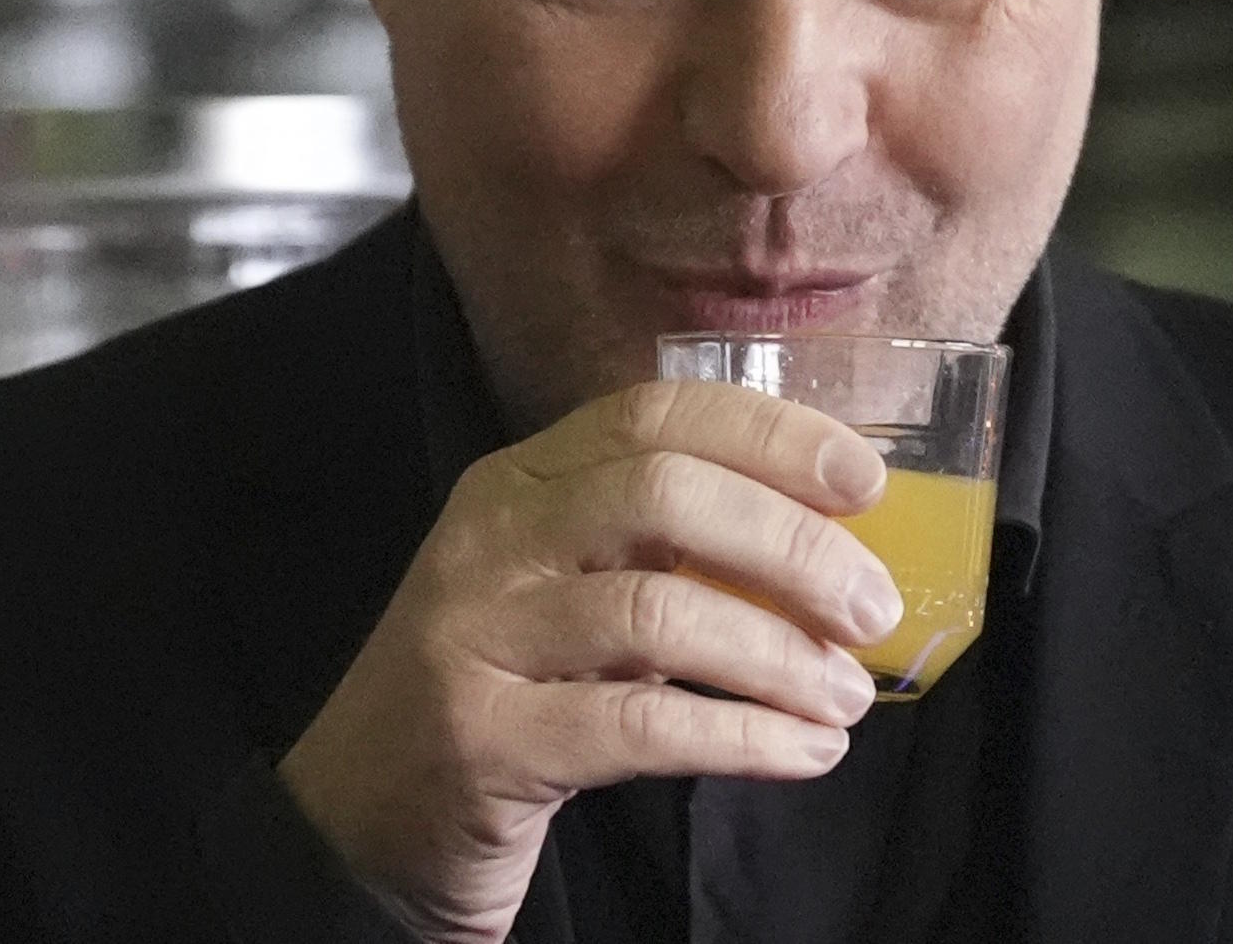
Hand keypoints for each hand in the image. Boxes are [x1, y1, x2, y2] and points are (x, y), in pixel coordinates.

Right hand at [278, 378, 902, 943]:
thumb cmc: (501, 691)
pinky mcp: (484, 741)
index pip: (654, 415)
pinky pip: (639, 728)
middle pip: (661, 495)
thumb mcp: (566, 592)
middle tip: (870, 605)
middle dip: (788, 543)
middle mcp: (492, 541)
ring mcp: (477, 637)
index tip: (863, 479)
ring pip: (656, 613)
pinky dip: (742, 737)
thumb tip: (831, 541)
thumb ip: (660, 549)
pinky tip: (803, 752)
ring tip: (846, 698)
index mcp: (521, 483)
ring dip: (778, 655)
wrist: (363, 818)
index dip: (770, 435)